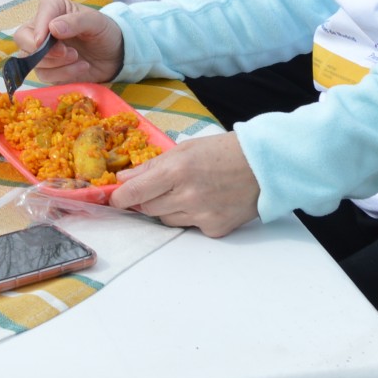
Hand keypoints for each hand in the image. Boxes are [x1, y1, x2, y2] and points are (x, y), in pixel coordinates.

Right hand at [14, 0, 123, 85]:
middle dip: (42, 51)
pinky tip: (81, 67)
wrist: (114, 56)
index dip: (39, 30)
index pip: (38, 16)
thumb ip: (76, 21)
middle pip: (22, 39)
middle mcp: (42, 28)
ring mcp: (43, 50)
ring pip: (32, 60)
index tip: (44, 42)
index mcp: (52, 9)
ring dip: (57, 64)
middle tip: (65, 53)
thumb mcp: (96, 22)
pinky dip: (63, 74)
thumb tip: (53, 28)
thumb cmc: (104, 32)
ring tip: (78, 58)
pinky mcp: (48, 69)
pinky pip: (44, 75)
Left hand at [109, 131, 260, 236]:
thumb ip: (153, 166)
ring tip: (187, 191)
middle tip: (155, 189)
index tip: (114, 199)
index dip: (120, 198)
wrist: (263, 167)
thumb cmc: (224, 152)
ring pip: (166, 220)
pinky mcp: (214, 229)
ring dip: (168, 208)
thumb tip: (125, 180)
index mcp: (178, 170)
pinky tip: (205, 201)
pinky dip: (191, 216)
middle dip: (146, 200)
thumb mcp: (185, 149)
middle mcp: (188, 196)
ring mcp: (202, 215)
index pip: (136, 192)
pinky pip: (189, 227)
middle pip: (149, 209)